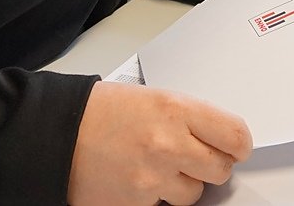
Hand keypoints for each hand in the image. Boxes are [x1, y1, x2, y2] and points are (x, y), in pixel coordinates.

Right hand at [68, 81, 251, 205]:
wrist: (56, 133)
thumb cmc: (100, 112)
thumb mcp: (151, 98)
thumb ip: (188, 117)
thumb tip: (220, 138)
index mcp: (175, 109)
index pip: (236, 135)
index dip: (237, 144)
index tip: (233, 147)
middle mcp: (168, 144)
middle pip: (221, 169)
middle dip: (208, 164)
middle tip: (189, 156)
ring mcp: (153, 179)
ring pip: (194, 194)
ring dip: (180, 185)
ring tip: (154, 166)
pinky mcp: (138, 204)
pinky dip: (154, 198)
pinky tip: (136, 179)